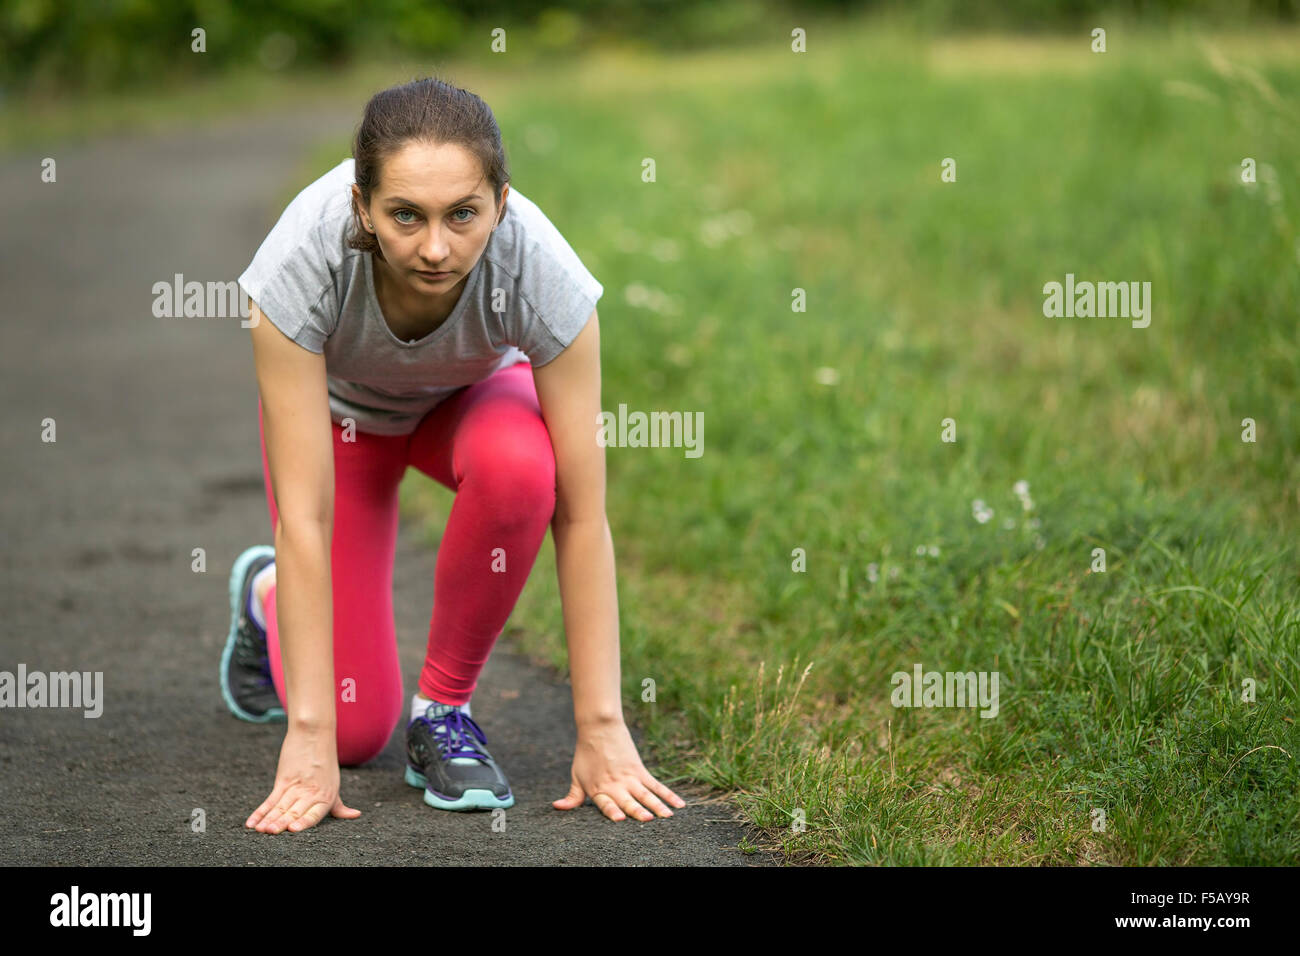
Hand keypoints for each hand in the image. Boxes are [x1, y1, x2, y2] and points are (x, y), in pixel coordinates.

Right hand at [245, 724, 361, 833]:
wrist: (314, 733)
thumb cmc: (325, 762)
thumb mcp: (334, 785)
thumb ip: (339, 805)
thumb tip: (356, 815)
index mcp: (326, 798)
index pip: (314, 815)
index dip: (303, 823)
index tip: (292, 829)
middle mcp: (312, 793)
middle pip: (293, 812)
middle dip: (281, 823)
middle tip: (270, 832)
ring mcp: (296, 786)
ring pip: (280, 807)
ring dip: (269, 819)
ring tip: (261, 830)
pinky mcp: (283, 780)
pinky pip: (270, 800)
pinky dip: (260, 812)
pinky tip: (252, 823)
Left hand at [552, 719, 686, 820]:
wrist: (599, 728)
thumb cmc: (585, 754)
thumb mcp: (576, 776)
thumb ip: (572, 797)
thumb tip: (557, 807)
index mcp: (598, 789)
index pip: (606, 804)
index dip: (613, 811)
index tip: (620, 818)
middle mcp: (615, 785)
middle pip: (629, 801)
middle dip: (639, 811)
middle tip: (649, 819)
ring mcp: (630, 778)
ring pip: (646, 794)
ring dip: (657, 806)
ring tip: (667, 816)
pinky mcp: (640, 770)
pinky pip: (657, 785)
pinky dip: (668, 795)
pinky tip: (679, 804)